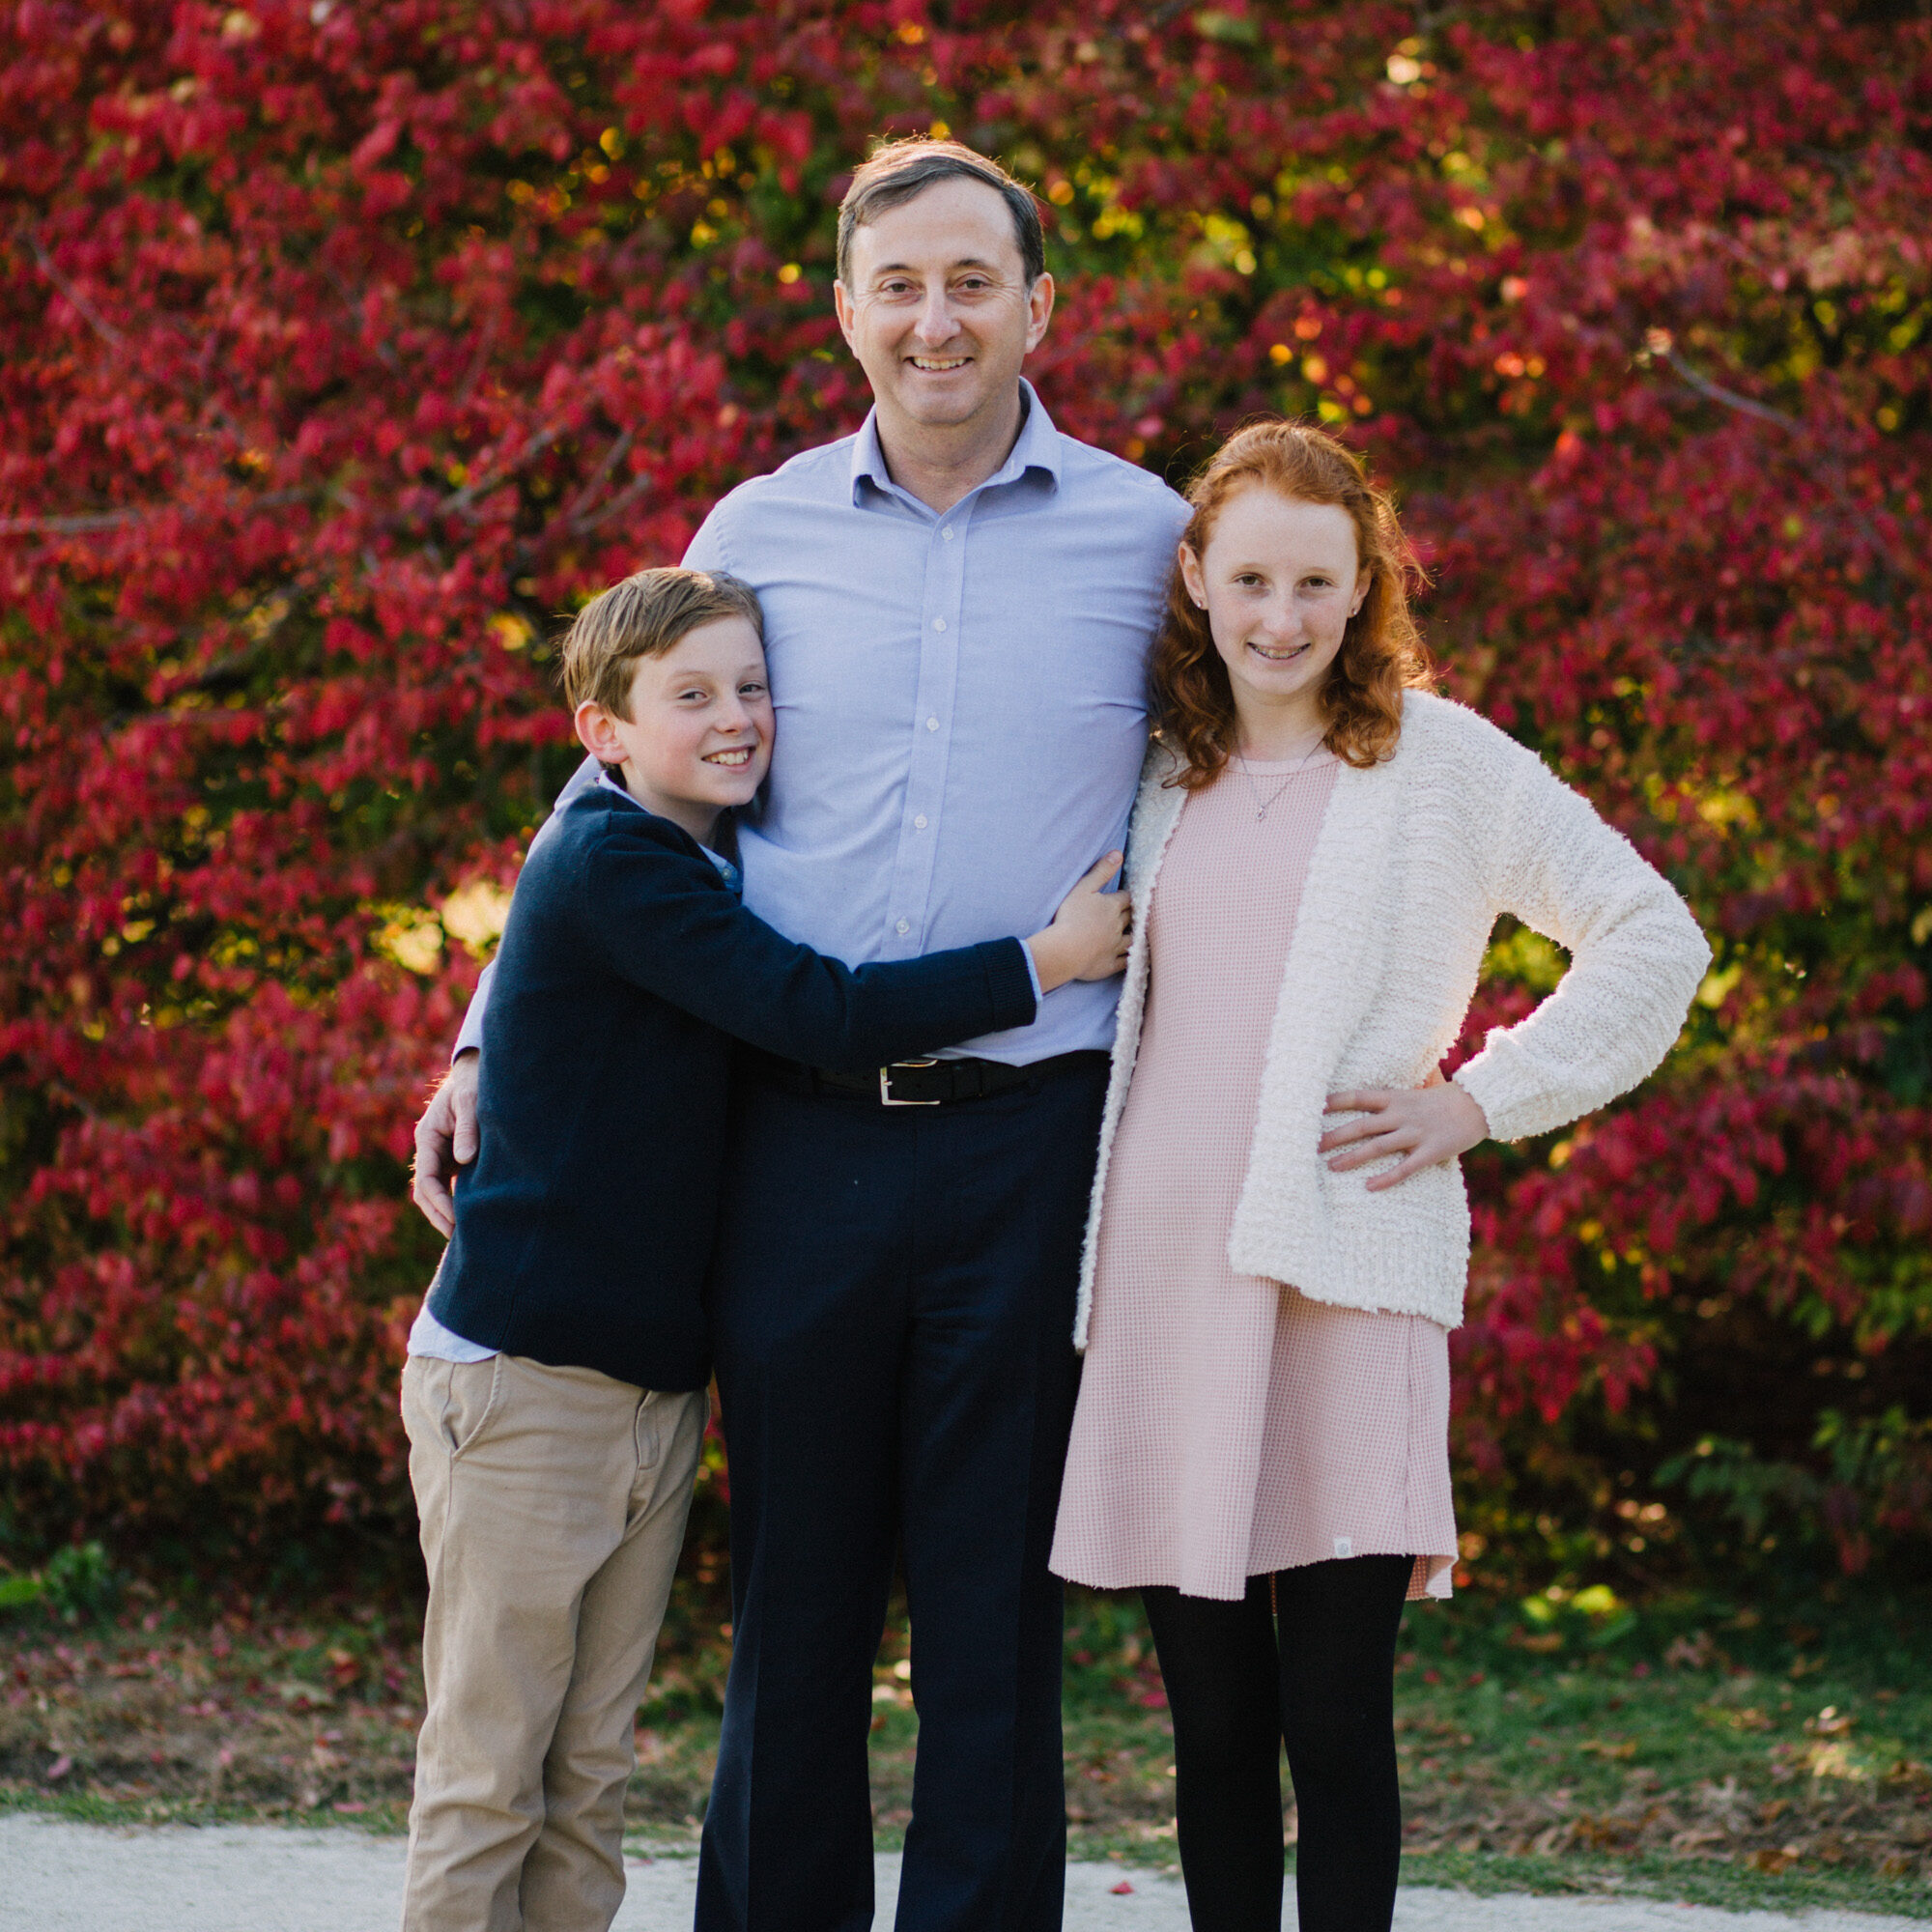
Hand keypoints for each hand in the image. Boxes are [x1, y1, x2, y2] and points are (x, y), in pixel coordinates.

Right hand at [411, 1053, 479, 1237]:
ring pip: (438, 1192)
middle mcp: (431, 1150)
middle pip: (427, 1192)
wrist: (477, 1072)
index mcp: (427, 1137)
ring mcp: (442, 1156)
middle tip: (459, 1239)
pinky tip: (475, 1219)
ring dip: (447, 1213)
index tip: (455, 1219)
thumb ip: (467, 1127)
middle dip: (439, 1216)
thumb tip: (464, 1158)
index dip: (439, 1201)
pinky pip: (452, 1186)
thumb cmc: (473, 1083)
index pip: (426, 1178)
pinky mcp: (455, 1159)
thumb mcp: (470, 1099)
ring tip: (466, 1237)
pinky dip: (459, 1203)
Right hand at [1026, 852, 1129, 992]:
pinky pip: (1124, 962)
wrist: (1065, 950)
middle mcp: (1118, 926)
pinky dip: (1129, 958)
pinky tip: (1132, 957)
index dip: (1128, 896)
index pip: (1127, 898)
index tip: (1127, 895)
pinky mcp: (1109, 964)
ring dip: (1135, 935)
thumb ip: (1101, 870)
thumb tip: (1119, 853)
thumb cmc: (1071, 916)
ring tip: (1136, 933)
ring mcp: (1115, 946)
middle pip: (1132, 917)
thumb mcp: (1084, 888)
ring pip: (1132, 939)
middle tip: (1134, 912)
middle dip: (1134, 914)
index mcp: (1112, 906)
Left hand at [1319, 1077, 1488, 1192]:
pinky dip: (1387, 1177)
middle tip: (1310, 1146)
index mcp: (1395, 1097)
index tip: (1311, 1108)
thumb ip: (1390, 1097)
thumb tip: (1364, 1098)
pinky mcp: (1431, 1151)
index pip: (1357, 1097)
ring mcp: (1416, 1133)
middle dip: (1334, 1136)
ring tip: (1331, 1167)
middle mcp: (1401, 1114)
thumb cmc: (1442, 1099)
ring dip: (1352, 1157)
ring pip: (1377, 1146)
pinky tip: (1369, 1186)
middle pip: (1360, 1125)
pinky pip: (1405, 1168)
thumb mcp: (1413, 1091)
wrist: (1478, 1104)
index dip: (1334, 1102)